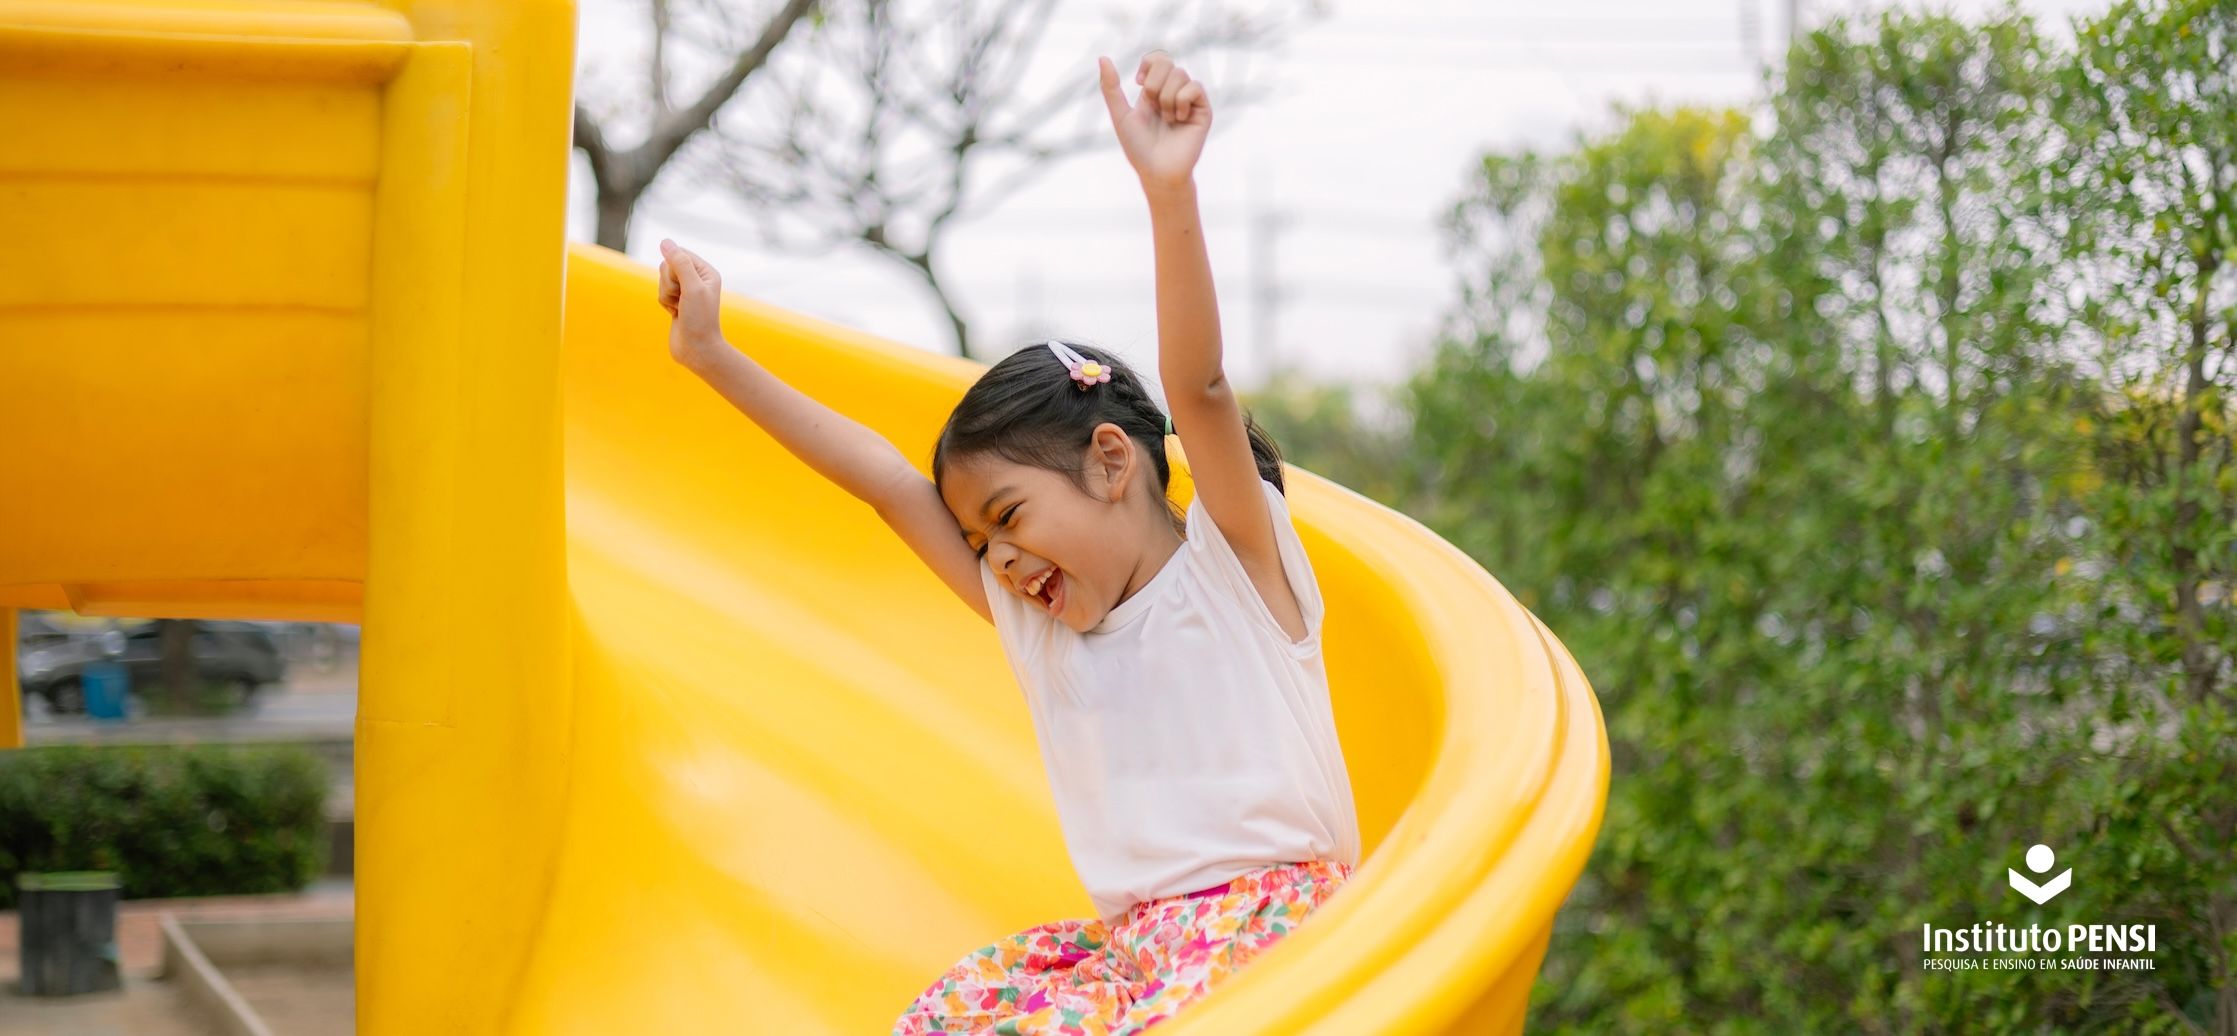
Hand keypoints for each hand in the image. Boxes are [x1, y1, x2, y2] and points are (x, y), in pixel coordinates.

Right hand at [657, 238, 725, 367]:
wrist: (696, 349)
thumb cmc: (699, 320)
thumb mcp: (692, 288)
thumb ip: (679, 263)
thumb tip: (665, 242)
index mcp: (706, 271)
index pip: (679, 254)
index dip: (673, 270)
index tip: (683, 287)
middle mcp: (698, 278)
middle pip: (667, 266)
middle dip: (669, 284)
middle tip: (682, 300)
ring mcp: (687, 290)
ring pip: (662, 280)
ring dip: (666, 295)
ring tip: (679, 308)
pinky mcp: (677, 301)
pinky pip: (661, 292)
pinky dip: (664, 303)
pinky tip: (675, 313)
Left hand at [1098, 51, 1210, 191]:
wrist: (1157, 171)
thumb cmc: (1138, 148)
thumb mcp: (1120, 114)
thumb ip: (1111, 87)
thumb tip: (1102, 57)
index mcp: (1154, 91)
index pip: (1157, 58)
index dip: (1147, 64)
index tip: (1139, 83)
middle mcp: (1173, 92)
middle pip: (1167, 62)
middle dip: (1153, 84)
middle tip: (1152, 106)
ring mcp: (1189, 101)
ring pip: (1180, 74)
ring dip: (1166, 98)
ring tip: (1166, 119)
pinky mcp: (1203, 110)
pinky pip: (1194, 87)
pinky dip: (1181, 101)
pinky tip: (1179, 119)